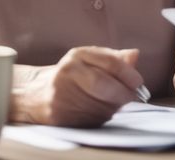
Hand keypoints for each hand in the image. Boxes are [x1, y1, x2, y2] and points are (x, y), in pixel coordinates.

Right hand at [10, 47, 143, 126]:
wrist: (36, 94)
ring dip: (113, 107)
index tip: (138, 83)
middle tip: (131, 97)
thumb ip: (115, 58)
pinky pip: (89, 119)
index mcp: (77, 55)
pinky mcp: (57, 114)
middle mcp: (67, 72)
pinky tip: (97, 110)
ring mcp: (60, 94)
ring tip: (111, 102)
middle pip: (105, 85)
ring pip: (100, 104)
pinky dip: (100, 116)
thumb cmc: (73, 76)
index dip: (129, 74)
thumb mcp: (92, 61)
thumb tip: (135, 55)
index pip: (110, 62)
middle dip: (123, 93)